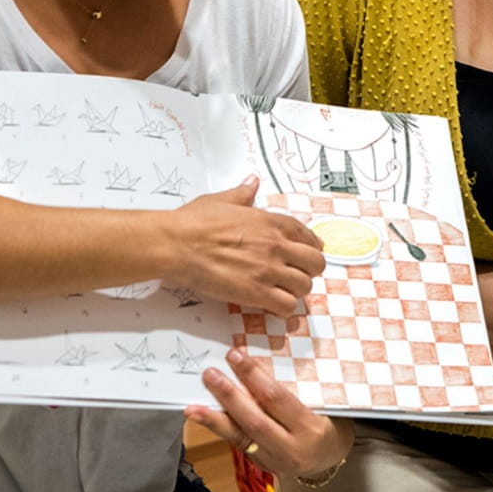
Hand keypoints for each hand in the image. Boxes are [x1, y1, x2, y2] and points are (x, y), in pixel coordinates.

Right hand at [162, 176, 324, 314]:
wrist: (176, 244)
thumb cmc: (193, 224)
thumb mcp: (222, 200)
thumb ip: (243, 193)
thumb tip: (251, 183)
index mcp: (270, 222)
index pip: (308, 235)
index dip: (312, 247)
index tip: (309, 252)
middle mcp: (275, 245)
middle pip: (316, 263)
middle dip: (309, 270)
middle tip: (297, 273)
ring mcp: (267, 270)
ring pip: (305, 286)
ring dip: (296, 290)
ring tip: (284, 291)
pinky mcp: (256, 293)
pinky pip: (287, 306)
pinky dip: (284, 309)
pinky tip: (274, 305)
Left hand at [186, 348, 352, 479]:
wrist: (329, 459)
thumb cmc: (326, 421)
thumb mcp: (321, 403)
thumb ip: (293, 389)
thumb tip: (256, 361)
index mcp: (310, 427)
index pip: (277, 399)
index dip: (254, 376)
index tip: (236, 355)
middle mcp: (290, 447)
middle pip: (255, 419)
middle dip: (229, 396)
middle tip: (210, 373)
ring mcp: (274, 459)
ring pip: (240, 437)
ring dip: (214, 418)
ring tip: (193, 406)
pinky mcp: (260, 464)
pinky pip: (237, 443)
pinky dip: (218, 428)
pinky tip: (200, 417)